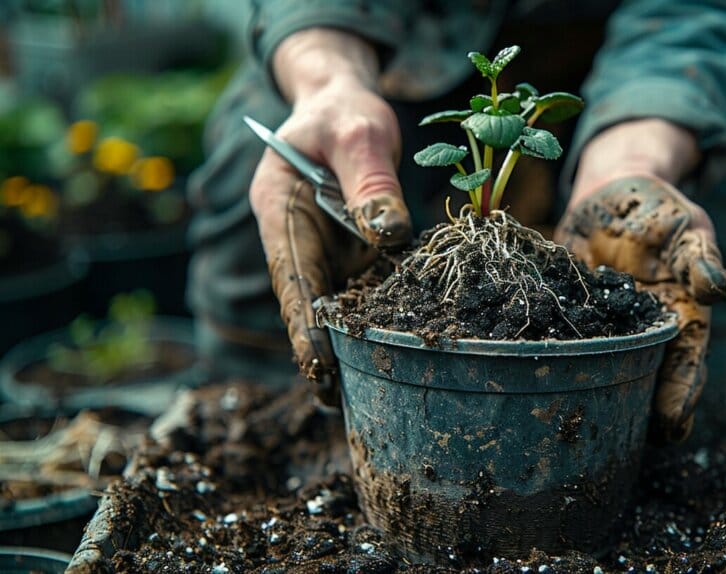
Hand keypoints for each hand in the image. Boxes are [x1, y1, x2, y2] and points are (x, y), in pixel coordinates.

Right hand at [249, 29, 411, 403]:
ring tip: (371, 396)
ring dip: (351, 345)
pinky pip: (364, 289)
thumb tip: (390, 233)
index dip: (303, 324)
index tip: (317, 367)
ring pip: (336, 303)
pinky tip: (399, 354)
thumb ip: (371, 182)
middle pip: (309, 302)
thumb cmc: (345, 113)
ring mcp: (324, 249)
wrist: (344, 106)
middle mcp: (296, 239)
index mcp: (280, 210)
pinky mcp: (351, 253)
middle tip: (340, 405)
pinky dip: (378, 318)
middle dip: (323, 352)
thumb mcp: (359, 134)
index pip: (290, 276)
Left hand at [556, 121, 725, 442]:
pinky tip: (532, 378)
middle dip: (637, 410)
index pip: (686, 364)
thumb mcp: (686, 228)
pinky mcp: (563, 316)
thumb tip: (718, 289)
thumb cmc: (660, 214)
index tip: (672, 423)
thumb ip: (699, 258)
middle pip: (643, 378)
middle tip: (625, 441)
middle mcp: (639, 334)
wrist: (610, 194)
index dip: (680, 394)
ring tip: (579, 426)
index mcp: (678, 319)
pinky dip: (548, 357)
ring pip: (599, 369)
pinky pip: (557, 339)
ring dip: (592, 394)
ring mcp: (600, 329)